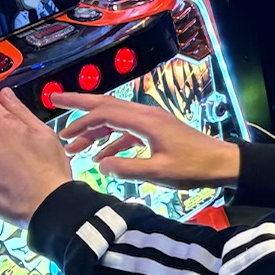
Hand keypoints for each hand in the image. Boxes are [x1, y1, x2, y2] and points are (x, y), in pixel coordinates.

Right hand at [54, 91, 242, 190]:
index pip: (105, 112)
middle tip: (54, 101)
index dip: (80, 119)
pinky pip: (127, 131)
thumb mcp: (158, 173)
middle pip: (107, 105)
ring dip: (94, 130)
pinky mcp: (156, 131)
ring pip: (115, 120)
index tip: (60, 128)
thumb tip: (99, 166)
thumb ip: (127, 169)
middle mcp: (146, 115)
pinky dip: (112, 141)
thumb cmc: (193, 168)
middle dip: (79, 105)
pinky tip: (101, 158)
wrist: (221, 164)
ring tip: (73, 147)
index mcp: (145, 121)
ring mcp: (152, 122)